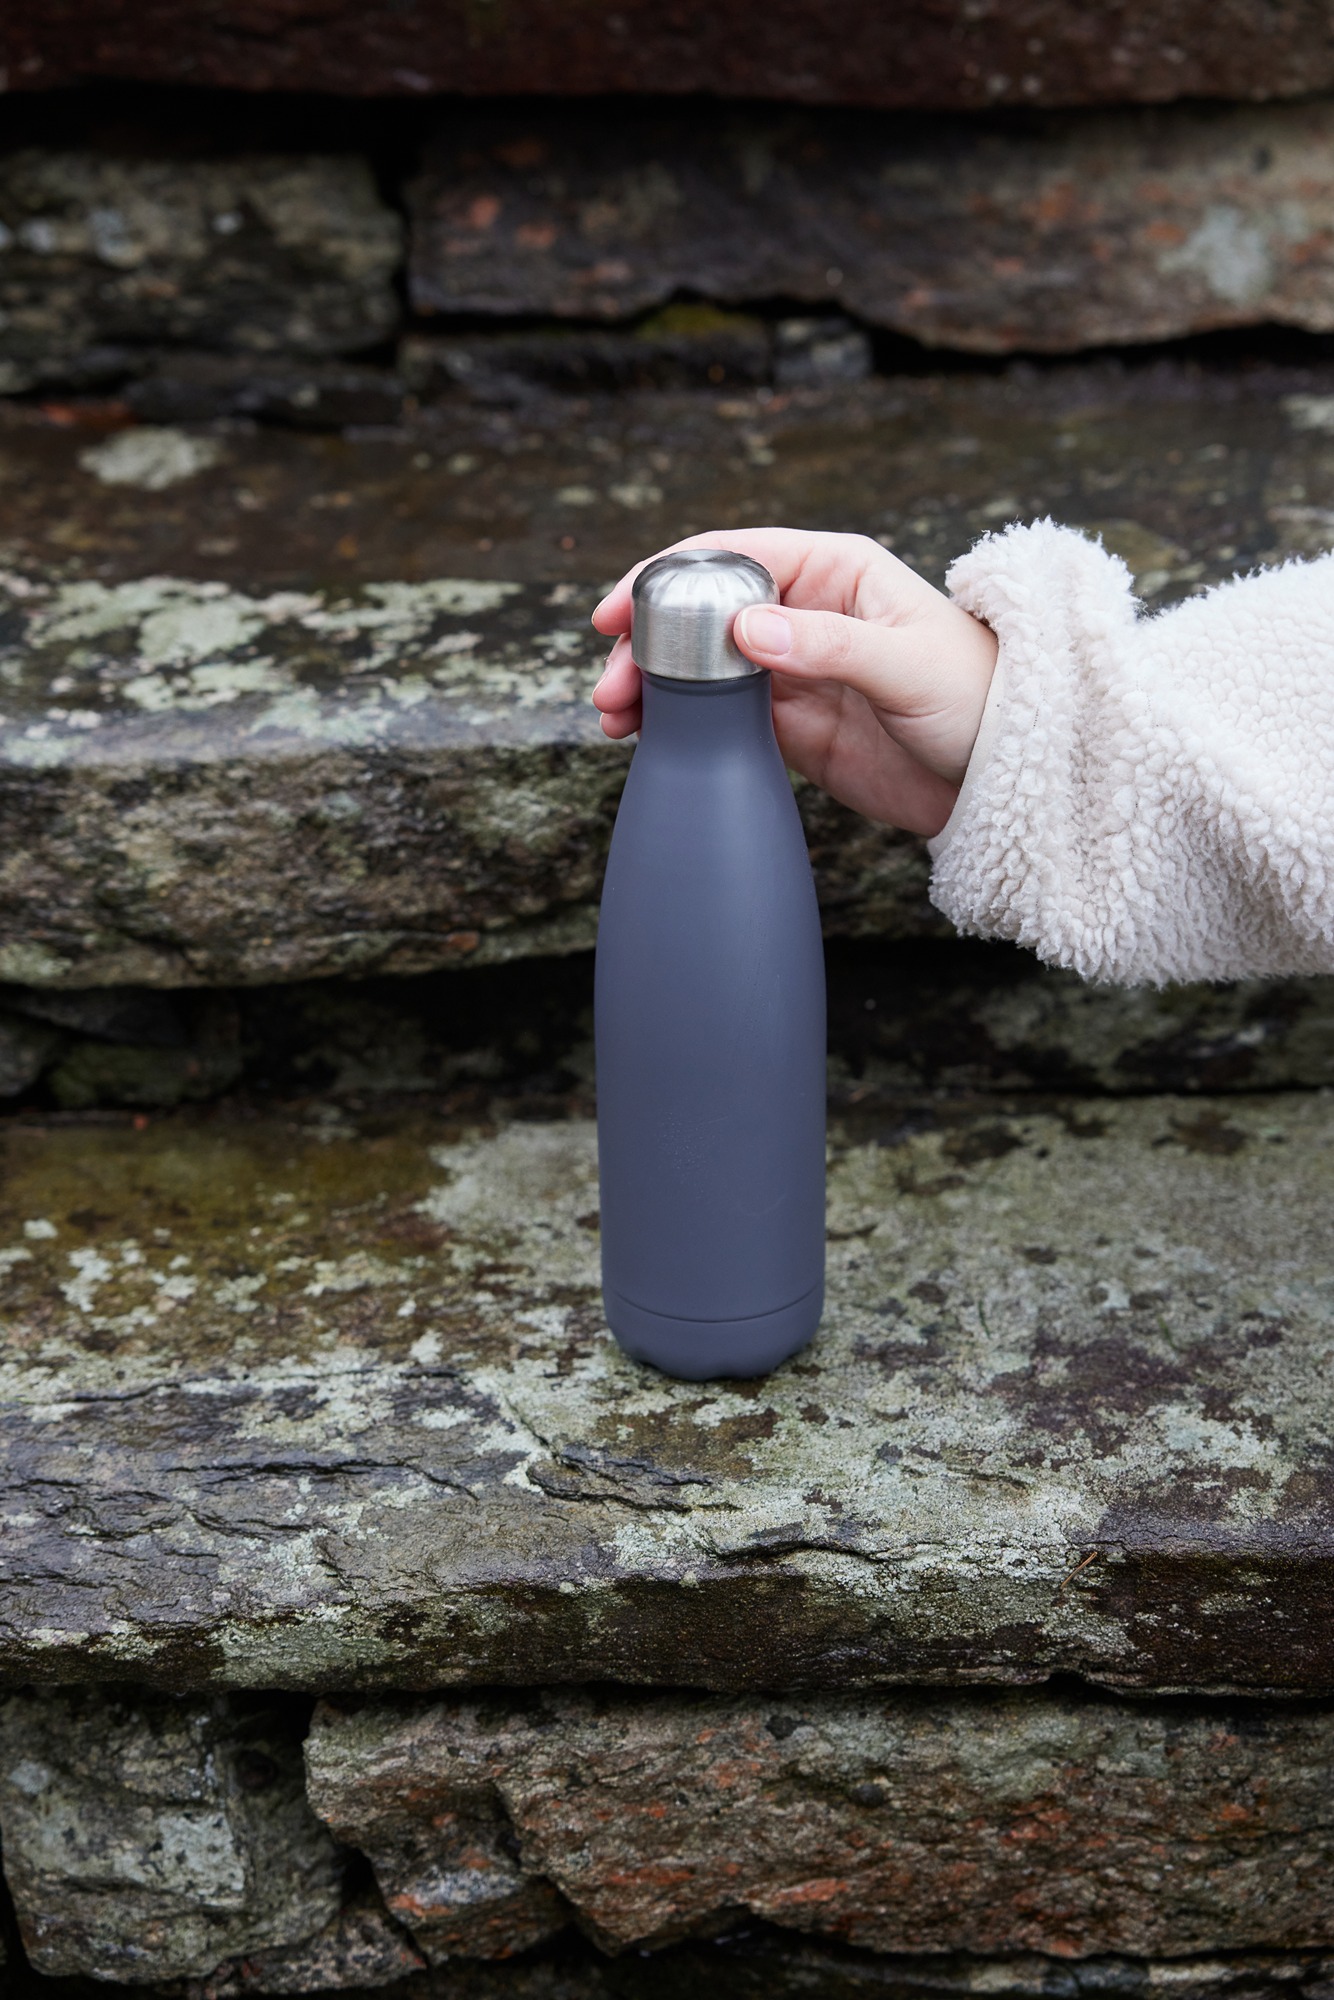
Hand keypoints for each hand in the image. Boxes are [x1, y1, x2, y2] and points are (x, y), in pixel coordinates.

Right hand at [591, 528, 997, 836]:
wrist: (1008, 777)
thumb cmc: (978, 698)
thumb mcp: (907, 665)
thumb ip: (827, 646)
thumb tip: (745, 632)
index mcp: (836, 570)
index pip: (733, 557)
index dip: (667, 577)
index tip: (620, 611)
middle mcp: (807, 611)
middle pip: (703, 612)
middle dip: (648, 641)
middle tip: (611, 684)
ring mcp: (794, 669)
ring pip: (701, 666)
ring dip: (653, 686)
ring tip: (615, 716)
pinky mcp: (791, 724)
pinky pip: (719, 715)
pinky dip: (677, 722)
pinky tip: (646, 736)